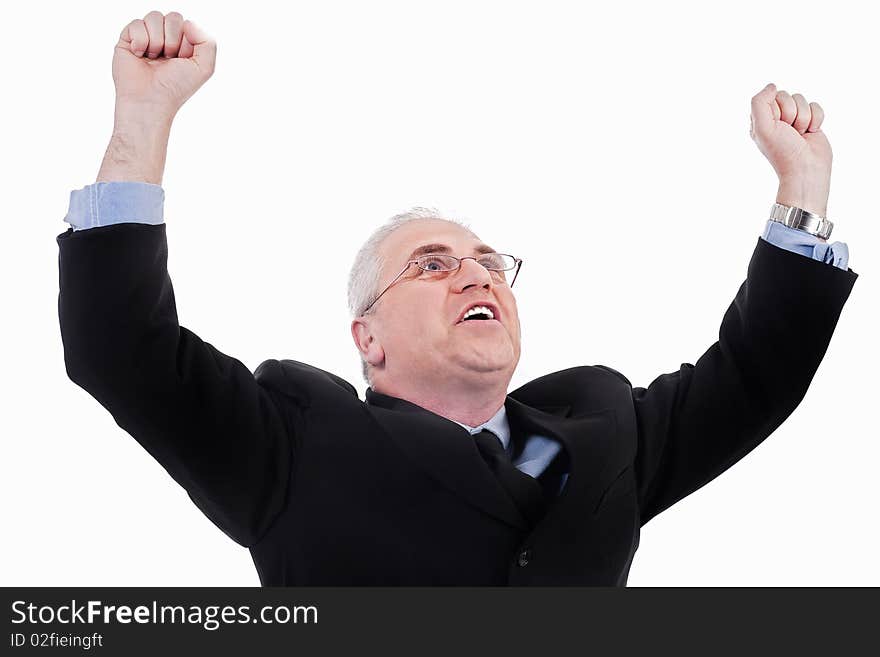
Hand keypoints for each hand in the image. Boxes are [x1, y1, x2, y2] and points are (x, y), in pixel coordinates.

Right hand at [112, 11, 216, 119]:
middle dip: (173, 40)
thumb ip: (208, 41)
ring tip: (154, 58)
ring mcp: (146, 37)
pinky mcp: (128, 38)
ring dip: (157, 41)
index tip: (182, 60)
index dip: (187, 42)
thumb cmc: (176, 87)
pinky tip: (139, 55)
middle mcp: (165, 38)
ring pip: (155, 16)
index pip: (188, 24)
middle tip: (168, 59)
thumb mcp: (204, 67)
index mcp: (183, 43)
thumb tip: (188, 23)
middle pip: (173, 17)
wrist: (151, 100)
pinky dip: (141, 41)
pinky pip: (137, 23)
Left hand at [749, 83, 831, 215]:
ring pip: (802, 99)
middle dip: (792, 113)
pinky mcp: (810, 121)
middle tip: (790, 132)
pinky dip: (816, 119)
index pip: (771, 96)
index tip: (777, 126)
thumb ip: (759, 102)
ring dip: (804, 117)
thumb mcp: (763, 127)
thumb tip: (772, 85)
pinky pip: (816, 106)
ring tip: (799, 134)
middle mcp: (776, 118)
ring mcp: (794, 120)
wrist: (806, 169)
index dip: (777, 109)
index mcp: (761, 119)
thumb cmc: (782, 151)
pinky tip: (811, 132)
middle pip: (787, 95)